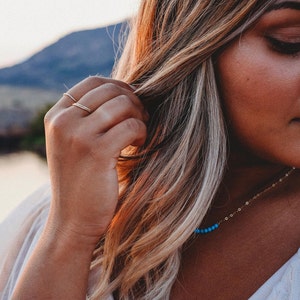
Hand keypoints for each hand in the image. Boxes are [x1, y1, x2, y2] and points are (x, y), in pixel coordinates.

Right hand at [44, 76, 147, 245]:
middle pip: (111, 91)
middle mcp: (63, 121)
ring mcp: (78, 136)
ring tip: (140, 132)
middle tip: (141, 119)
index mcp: (57, 116)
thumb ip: (88, 117)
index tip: (133, 102)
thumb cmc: (80, 180)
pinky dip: (142, 132)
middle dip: (134, 101)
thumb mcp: (74, 143)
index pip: (94, 83)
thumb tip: (122, 92)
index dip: (119, 87)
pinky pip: (131, 126)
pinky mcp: (96, 152)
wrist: (73, 220)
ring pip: (122, 105)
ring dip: (139, 116)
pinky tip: (139, 145)